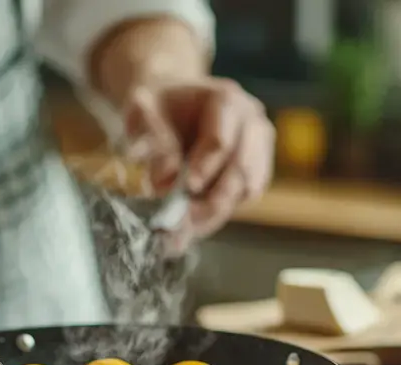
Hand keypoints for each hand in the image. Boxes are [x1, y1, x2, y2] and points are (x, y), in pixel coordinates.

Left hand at [124, 77, 274, 247]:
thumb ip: (150, 139)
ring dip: (216, 211)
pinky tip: (193, 221)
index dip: (204, 169)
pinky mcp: (255, 171)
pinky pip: (243, 199)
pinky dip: (219, 213)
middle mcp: (251, 124)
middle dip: (212, 200)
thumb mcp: (142, 112)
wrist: (172, 104)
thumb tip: (166, 178)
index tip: (186, 189)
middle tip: (183, 222)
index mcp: (226, 100)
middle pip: (242, 171)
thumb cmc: (158, 105)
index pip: (221, 142)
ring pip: (247, 190)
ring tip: (184, 227)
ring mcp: (258, 148)